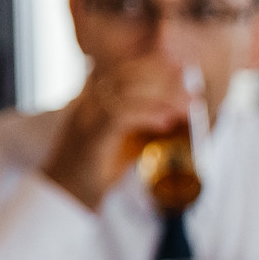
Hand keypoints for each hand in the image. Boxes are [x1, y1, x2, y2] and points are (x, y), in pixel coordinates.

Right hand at [40, 57, 190, 209]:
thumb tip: (170, 113)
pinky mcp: (90, 137)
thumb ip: (140, 122)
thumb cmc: (96, 168)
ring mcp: (86, 118)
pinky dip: (146, 116)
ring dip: (162, 97)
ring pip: (125, 92)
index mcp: (93, 98)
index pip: (122, 69)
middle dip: (161, 76)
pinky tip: (166, 122)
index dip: (151, 64)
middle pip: (125, 75)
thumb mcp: (123, 139)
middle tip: (190, 84)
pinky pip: (120, 117)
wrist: (68, 195)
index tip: (180, 66)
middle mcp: (87, 103)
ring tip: (188, 105)